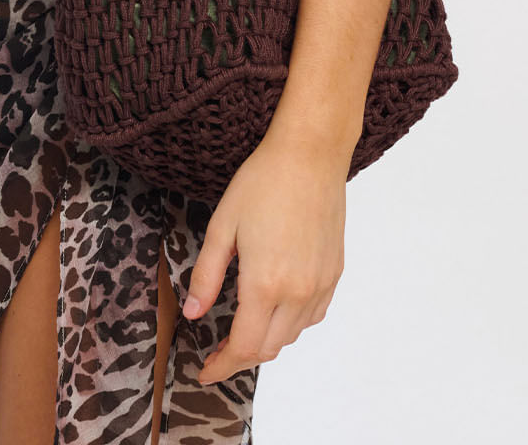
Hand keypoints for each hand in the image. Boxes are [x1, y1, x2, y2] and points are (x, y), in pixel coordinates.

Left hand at [180, 122, 350, 384]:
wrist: (310, 155)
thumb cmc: (263, 182)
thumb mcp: (222, 226)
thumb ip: (206, 275)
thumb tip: (193, 313)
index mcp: (265, 284)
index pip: (244, 347)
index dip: (222, 366)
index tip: (205, 371)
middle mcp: (298, 292)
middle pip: (269, 349)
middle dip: (241, 357)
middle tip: (218, 351)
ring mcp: (321, 284)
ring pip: (292, 335)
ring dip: (267, 340)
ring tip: (244, 327)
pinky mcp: (335, 272)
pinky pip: (313, 315)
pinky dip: (292, 323)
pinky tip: (276, 307)